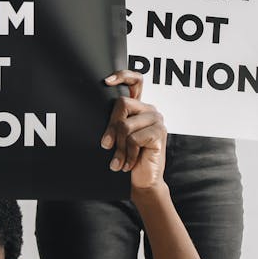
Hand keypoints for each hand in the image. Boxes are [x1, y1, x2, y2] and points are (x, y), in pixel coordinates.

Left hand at [100, 70, 166, 188]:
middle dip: (110, 127)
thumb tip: (97, 113)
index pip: (135, 81)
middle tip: (106, 146)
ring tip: (119, 160)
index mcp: (139, 107)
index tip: (106, 82)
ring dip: (119, 147)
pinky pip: (134, 138)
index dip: (122, 76)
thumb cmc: (127, 159)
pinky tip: (128, 164)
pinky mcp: (159, 133)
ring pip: (125, 124)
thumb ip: (114, 122)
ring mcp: (157, 120)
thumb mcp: (117, 137)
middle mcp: (149, 110)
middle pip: (122, 104)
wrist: (141, 182)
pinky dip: (128, 154)